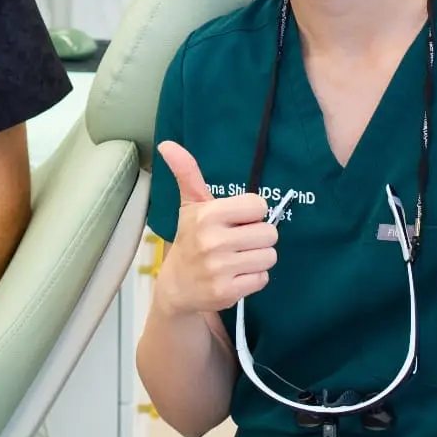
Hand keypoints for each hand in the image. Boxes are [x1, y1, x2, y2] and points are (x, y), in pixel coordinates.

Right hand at [153, 140, 277, 317]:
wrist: (177, 285)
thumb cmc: (191, 239)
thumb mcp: (190, 206)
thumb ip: (187, 173)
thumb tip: (167, 144)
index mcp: (207, 215)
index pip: (260, 206)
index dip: (252, 214)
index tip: (235, 222)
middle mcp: (212, 241)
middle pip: (270, 233)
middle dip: (257, 238)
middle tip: (237, 243)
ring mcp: (220, 268)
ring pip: (269, 256)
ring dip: (257, 259)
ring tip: (237, 260)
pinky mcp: (227, 292)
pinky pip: (263, 278)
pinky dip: (253, 278)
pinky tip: (235, 276)